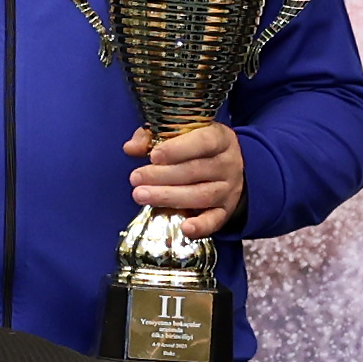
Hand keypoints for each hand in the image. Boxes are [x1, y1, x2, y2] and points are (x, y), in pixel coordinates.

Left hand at [125, 119, 247, 238]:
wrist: (232, 168)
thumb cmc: (197, 147)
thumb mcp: (181, 133)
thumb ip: (153, 137)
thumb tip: (131, 148)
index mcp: (220, 138)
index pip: (203, 141)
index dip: (178, 149)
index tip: (153, 156)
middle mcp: (228, 164)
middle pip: (196, 171)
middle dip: (162, 175)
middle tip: (135, 178)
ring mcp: (229, 189)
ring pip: (201, 195)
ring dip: (169, 197)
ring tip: (141, 196)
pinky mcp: (226, 210)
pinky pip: (215, 220)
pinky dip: (201, 226)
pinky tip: (184, 228)